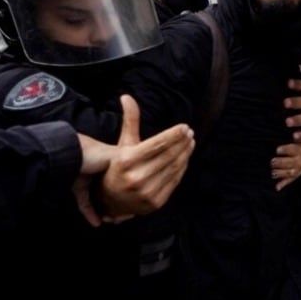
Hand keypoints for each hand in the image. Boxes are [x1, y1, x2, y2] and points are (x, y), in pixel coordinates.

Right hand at [73, 96, 194, 225]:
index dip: (173, 134)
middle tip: (190, 132)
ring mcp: (147, 192)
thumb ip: (129, 120)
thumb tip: (127, 96)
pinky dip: (182, 168)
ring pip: (173, 168)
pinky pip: (174, 182)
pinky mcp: (155, 203)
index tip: (185, 126)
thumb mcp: (122, 143)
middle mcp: (137, 177)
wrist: (109, 201)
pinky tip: (185, 157)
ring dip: (185, 154)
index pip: (157, 144)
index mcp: (127, 161)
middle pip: (168, 156)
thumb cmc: (118, 167)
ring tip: (190, 142)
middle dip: (182, 142)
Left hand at [271, 140, 300, 190]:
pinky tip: (277, 187)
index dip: (287, 148)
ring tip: (273, 173)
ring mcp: (298, 168)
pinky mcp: (295, 176)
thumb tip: (291, 129)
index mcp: (300, 148)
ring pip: (290, 172)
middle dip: (281, 162)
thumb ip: (297, 135)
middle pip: (291, 162)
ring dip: (281, 173)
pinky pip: (289, 181)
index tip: (279, 149)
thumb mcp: (298, 139)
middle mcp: (300, 159)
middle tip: (272, 161)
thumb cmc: (296, 144)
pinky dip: (283, 184)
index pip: (294, 148)